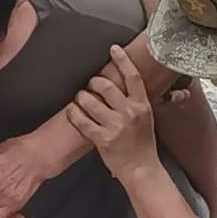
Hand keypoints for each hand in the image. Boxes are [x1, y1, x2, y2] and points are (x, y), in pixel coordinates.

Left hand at [67, 47, 160, 182]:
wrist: (141, 168)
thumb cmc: (143, 143)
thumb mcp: (145, 118)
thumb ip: (134, 101)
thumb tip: (119, 84)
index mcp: (142, 105)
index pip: (132, 77)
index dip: (122, 60)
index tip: (113, 48)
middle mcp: (129, 113)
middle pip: (106, 85)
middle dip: (94, 82)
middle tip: (90, 84)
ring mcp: (115, 126)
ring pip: (90, 101)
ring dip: (81, 96)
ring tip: (80, 98)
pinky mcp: (102, 138)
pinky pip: (81, 120)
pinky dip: (73, 113)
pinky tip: (71, 110)